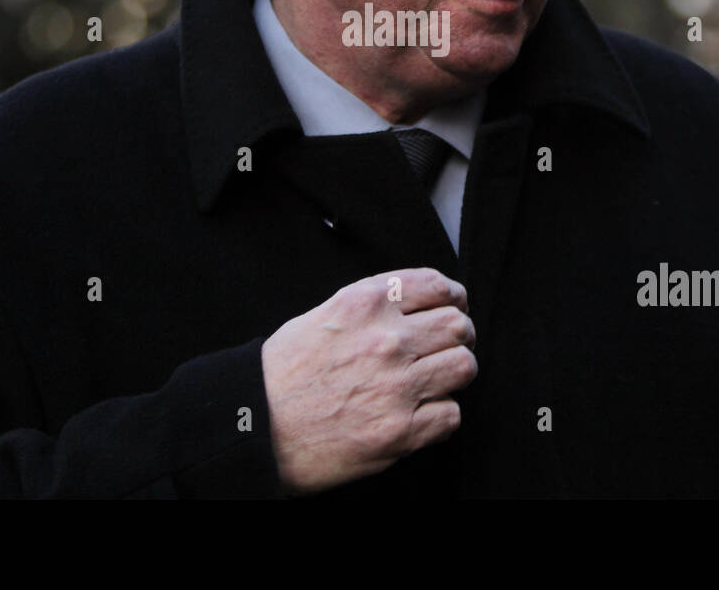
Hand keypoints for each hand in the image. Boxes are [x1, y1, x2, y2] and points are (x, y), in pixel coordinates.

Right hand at [261, 267, 476, 493]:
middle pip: (459, 326)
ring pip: (464, 367)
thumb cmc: (282, 374)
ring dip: (454, 374)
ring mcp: (396, 387)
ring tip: (437, 381)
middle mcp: (386, 340)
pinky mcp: (399, 432)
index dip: (453, 298)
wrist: (255, 426)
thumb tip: (416, 304)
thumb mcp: (324, 315)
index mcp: (366, 304)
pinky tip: (421, 414)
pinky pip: (451, 416)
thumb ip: (372, 305)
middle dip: (460, 336)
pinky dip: (440, 416)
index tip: (453, 307)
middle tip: (450, 346)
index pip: (437, 286)